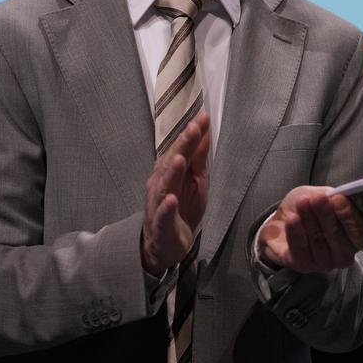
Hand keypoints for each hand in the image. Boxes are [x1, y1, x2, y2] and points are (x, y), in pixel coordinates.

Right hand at [141, 112, 210, 275]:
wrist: (166, 244)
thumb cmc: (182, 208)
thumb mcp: (196, 181)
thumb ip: (198, 157)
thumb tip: (205, 131)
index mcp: (170, 171)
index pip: (181, 148)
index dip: (191, 134)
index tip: (203, 117)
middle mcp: (161, 184)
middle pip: (171, 162)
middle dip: (182, 145)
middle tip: (194, 128)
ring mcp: (158, 204)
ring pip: (164, 186)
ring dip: (171, 172)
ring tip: (180, 159)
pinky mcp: (161, 224)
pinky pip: (162, 215)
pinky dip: (166, 207)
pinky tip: (171, 200)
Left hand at [256, 186, 362, 274]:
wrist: (283, 218)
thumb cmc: (309, 207)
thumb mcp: (323, 195)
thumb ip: (333, 197)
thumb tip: (338, 196)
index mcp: (355, 236)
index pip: (359, 232)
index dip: (348, 215)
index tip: (337, 198)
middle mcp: (343, 253)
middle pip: (338, 236)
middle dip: (327, 215)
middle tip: (317, 199)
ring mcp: (324, 263)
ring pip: (318, 242)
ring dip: (310, 220)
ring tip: (302, 203)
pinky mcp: (304, 266)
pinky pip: (301, 251)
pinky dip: (296, 233)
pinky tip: (292, 219)